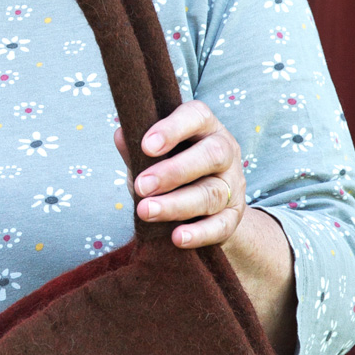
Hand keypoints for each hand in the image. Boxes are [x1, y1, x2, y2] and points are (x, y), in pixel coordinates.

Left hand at [113, 100, 244, 248]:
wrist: (204, 209)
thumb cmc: (171, 173)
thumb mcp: (151, 158)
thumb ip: (137, 150)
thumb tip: (121, 135)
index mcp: (205, 128)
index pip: (197, 116)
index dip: (173, 128)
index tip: (146, 145)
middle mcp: (225, 152)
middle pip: (211, 155)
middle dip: (174, 171)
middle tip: (141, 186)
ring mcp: (233, 185)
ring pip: (211, 194)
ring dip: (176, 205)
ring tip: (145, 211)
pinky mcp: (233, 217)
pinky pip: (221, 225)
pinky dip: (199, 233)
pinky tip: (177, 238)